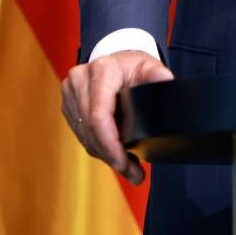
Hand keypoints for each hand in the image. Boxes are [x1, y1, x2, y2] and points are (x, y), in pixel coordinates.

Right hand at [59, 49, 173, 184]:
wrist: (115, 60)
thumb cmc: (133, 66)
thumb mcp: (150, 67)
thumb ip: (159, 76)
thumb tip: (167, 84)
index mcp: (101, 71)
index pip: (99, 115)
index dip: (110, 145)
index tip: (125, 164)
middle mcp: (79, 80)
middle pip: (90, 130)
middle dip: (111, 157)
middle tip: (133, 174)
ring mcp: (70, 92)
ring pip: (84, 135)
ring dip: (105, 155)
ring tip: (128, 168)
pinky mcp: (68, 104)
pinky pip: (81, 134)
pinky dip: (98, 147)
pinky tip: (114, 154)